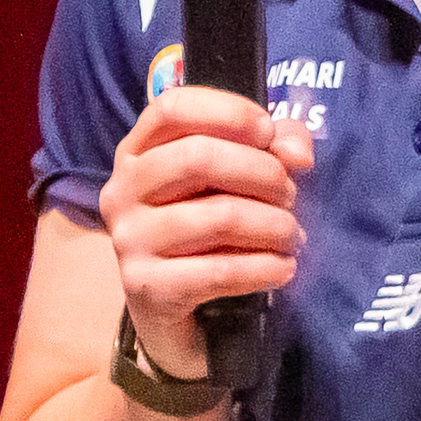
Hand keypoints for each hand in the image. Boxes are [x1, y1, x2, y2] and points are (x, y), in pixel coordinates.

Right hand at [101, 86, 315, 360]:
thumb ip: (272, 149)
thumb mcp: (233, 181)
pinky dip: (264, 268)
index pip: (172, 108)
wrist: (172, 312)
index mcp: (137, 152)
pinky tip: (283, 269)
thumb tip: (298, 154)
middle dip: (262, 173)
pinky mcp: (147, 287)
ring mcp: (129, 240)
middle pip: (198, 157)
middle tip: (291, 196)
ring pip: (218, 216)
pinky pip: (219, 271)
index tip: (269, 132)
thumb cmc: (206, 232)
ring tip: (292, 236)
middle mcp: (122, 190)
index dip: (228, 111)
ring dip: (273, 225)